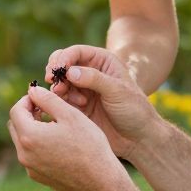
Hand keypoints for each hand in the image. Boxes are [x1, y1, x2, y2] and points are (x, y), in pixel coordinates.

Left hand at [7, 86, 129, 190]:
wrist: (101, 182)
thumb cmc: (89, 146)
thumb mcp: (70, 115)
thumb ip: (48, 99)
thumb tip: (32, 90)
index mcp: (29, 136)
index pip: (16, 110)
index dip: (27, 100)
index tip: (41, 97)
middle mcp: (24, 154)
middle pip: (15, 125)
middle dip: (27, 113)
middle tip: (46, 108)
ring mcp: (29, 167)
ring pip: (22, 140)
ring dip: (32, 129)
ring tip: (54, 124)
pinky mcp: (37, 176)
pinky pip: (30, 155)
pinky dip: (37, 144)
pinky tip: (57, 142)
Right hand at [43, 45, 157, 159]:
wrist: (137, 138)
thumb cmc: (134, 110)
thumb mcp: (117, 91)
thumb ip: (94, 79)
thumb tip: (70, 71)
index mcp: (102, 61)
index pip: (76, 52)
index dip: (63, 58)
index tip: (57, 69)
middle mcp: (90, 72)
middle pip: (63, 64)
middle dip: (56, 71)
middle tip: (52, 81)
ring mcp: (82, 89)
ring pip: (60, 82)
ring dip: (59, 87)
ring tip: (70, 97)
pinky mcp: (77, 105)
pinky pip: (61, 98)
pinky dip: (61, 100)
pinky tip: (75, 107)